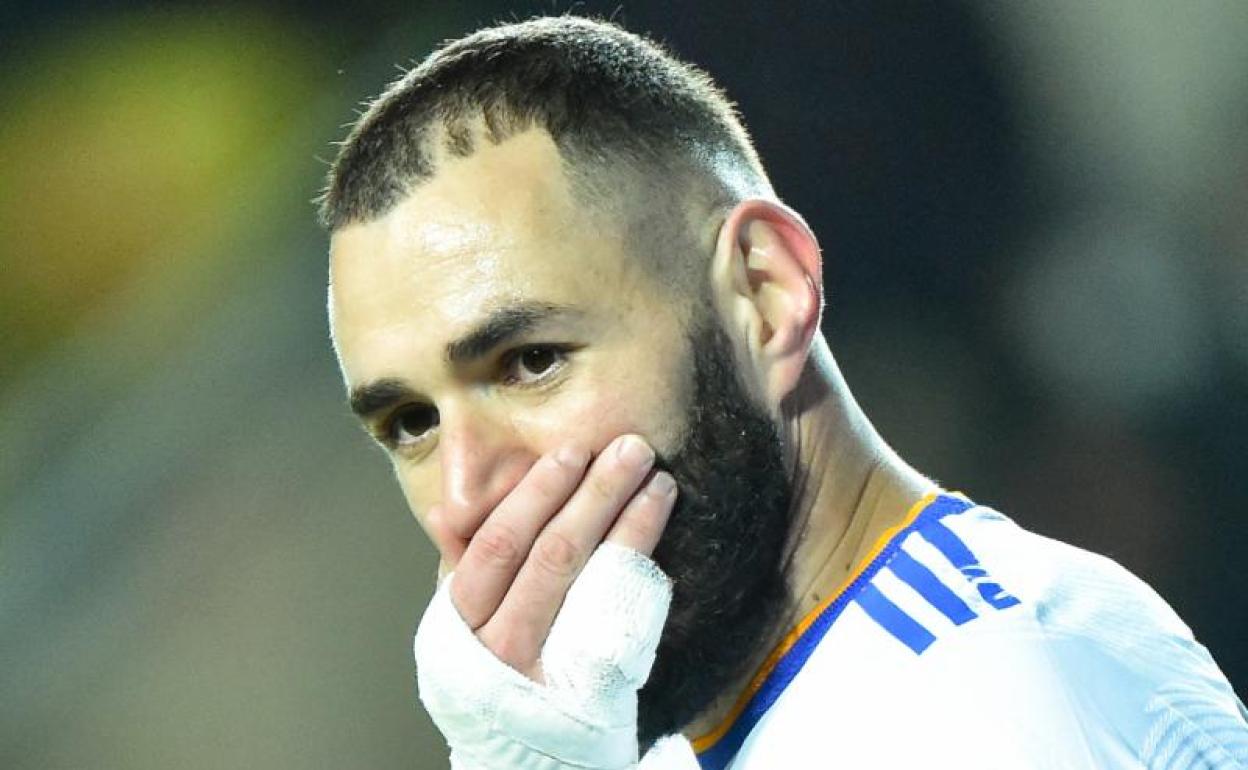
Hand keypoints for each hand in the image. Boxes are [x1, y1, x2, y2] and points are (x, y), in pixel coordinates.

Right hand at [426, 434, 677, 681]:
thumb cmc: (486, 679)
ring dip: (627, 521)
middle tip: (630, 449)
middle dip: (594, 494)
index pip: (499, 546)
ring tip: (657, 478)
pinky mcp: (593, 690)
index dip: (535, 495)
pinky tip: (658, 532)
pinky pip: (623, 619)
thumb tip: (445, 513)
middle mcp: (502, 649)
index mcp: (460, 625)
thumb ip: (458, 573)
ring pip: (591, 582)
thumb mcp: (456, 630)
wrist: (519, 762)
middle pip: (552, 556)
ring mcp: (549, 671)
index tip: (571, 453)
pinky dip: (642, 567)